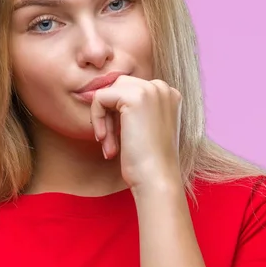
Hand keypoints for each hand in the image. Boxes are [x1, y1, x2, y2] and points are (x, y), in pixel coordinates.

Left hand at [90, 75, 181, 189]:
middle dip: (108, 115)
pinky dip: (96, 119)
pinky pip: (100, 98)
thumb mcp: (143, 128)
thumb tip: (100, 96)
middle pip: (118, 88)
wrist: (156, 178)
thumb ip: (131, 110)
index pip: (129, 91)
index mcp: (168, 95)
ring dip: (103, 120)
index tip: (118, 141)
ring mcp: (151, 89)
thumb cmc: (148, 162)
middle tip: (109, 143)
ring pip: (108, 92)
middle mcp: (162, 88)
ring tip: (108, 146)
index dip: (116, 115)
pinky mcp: (135, 96)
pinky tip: (104, 140)